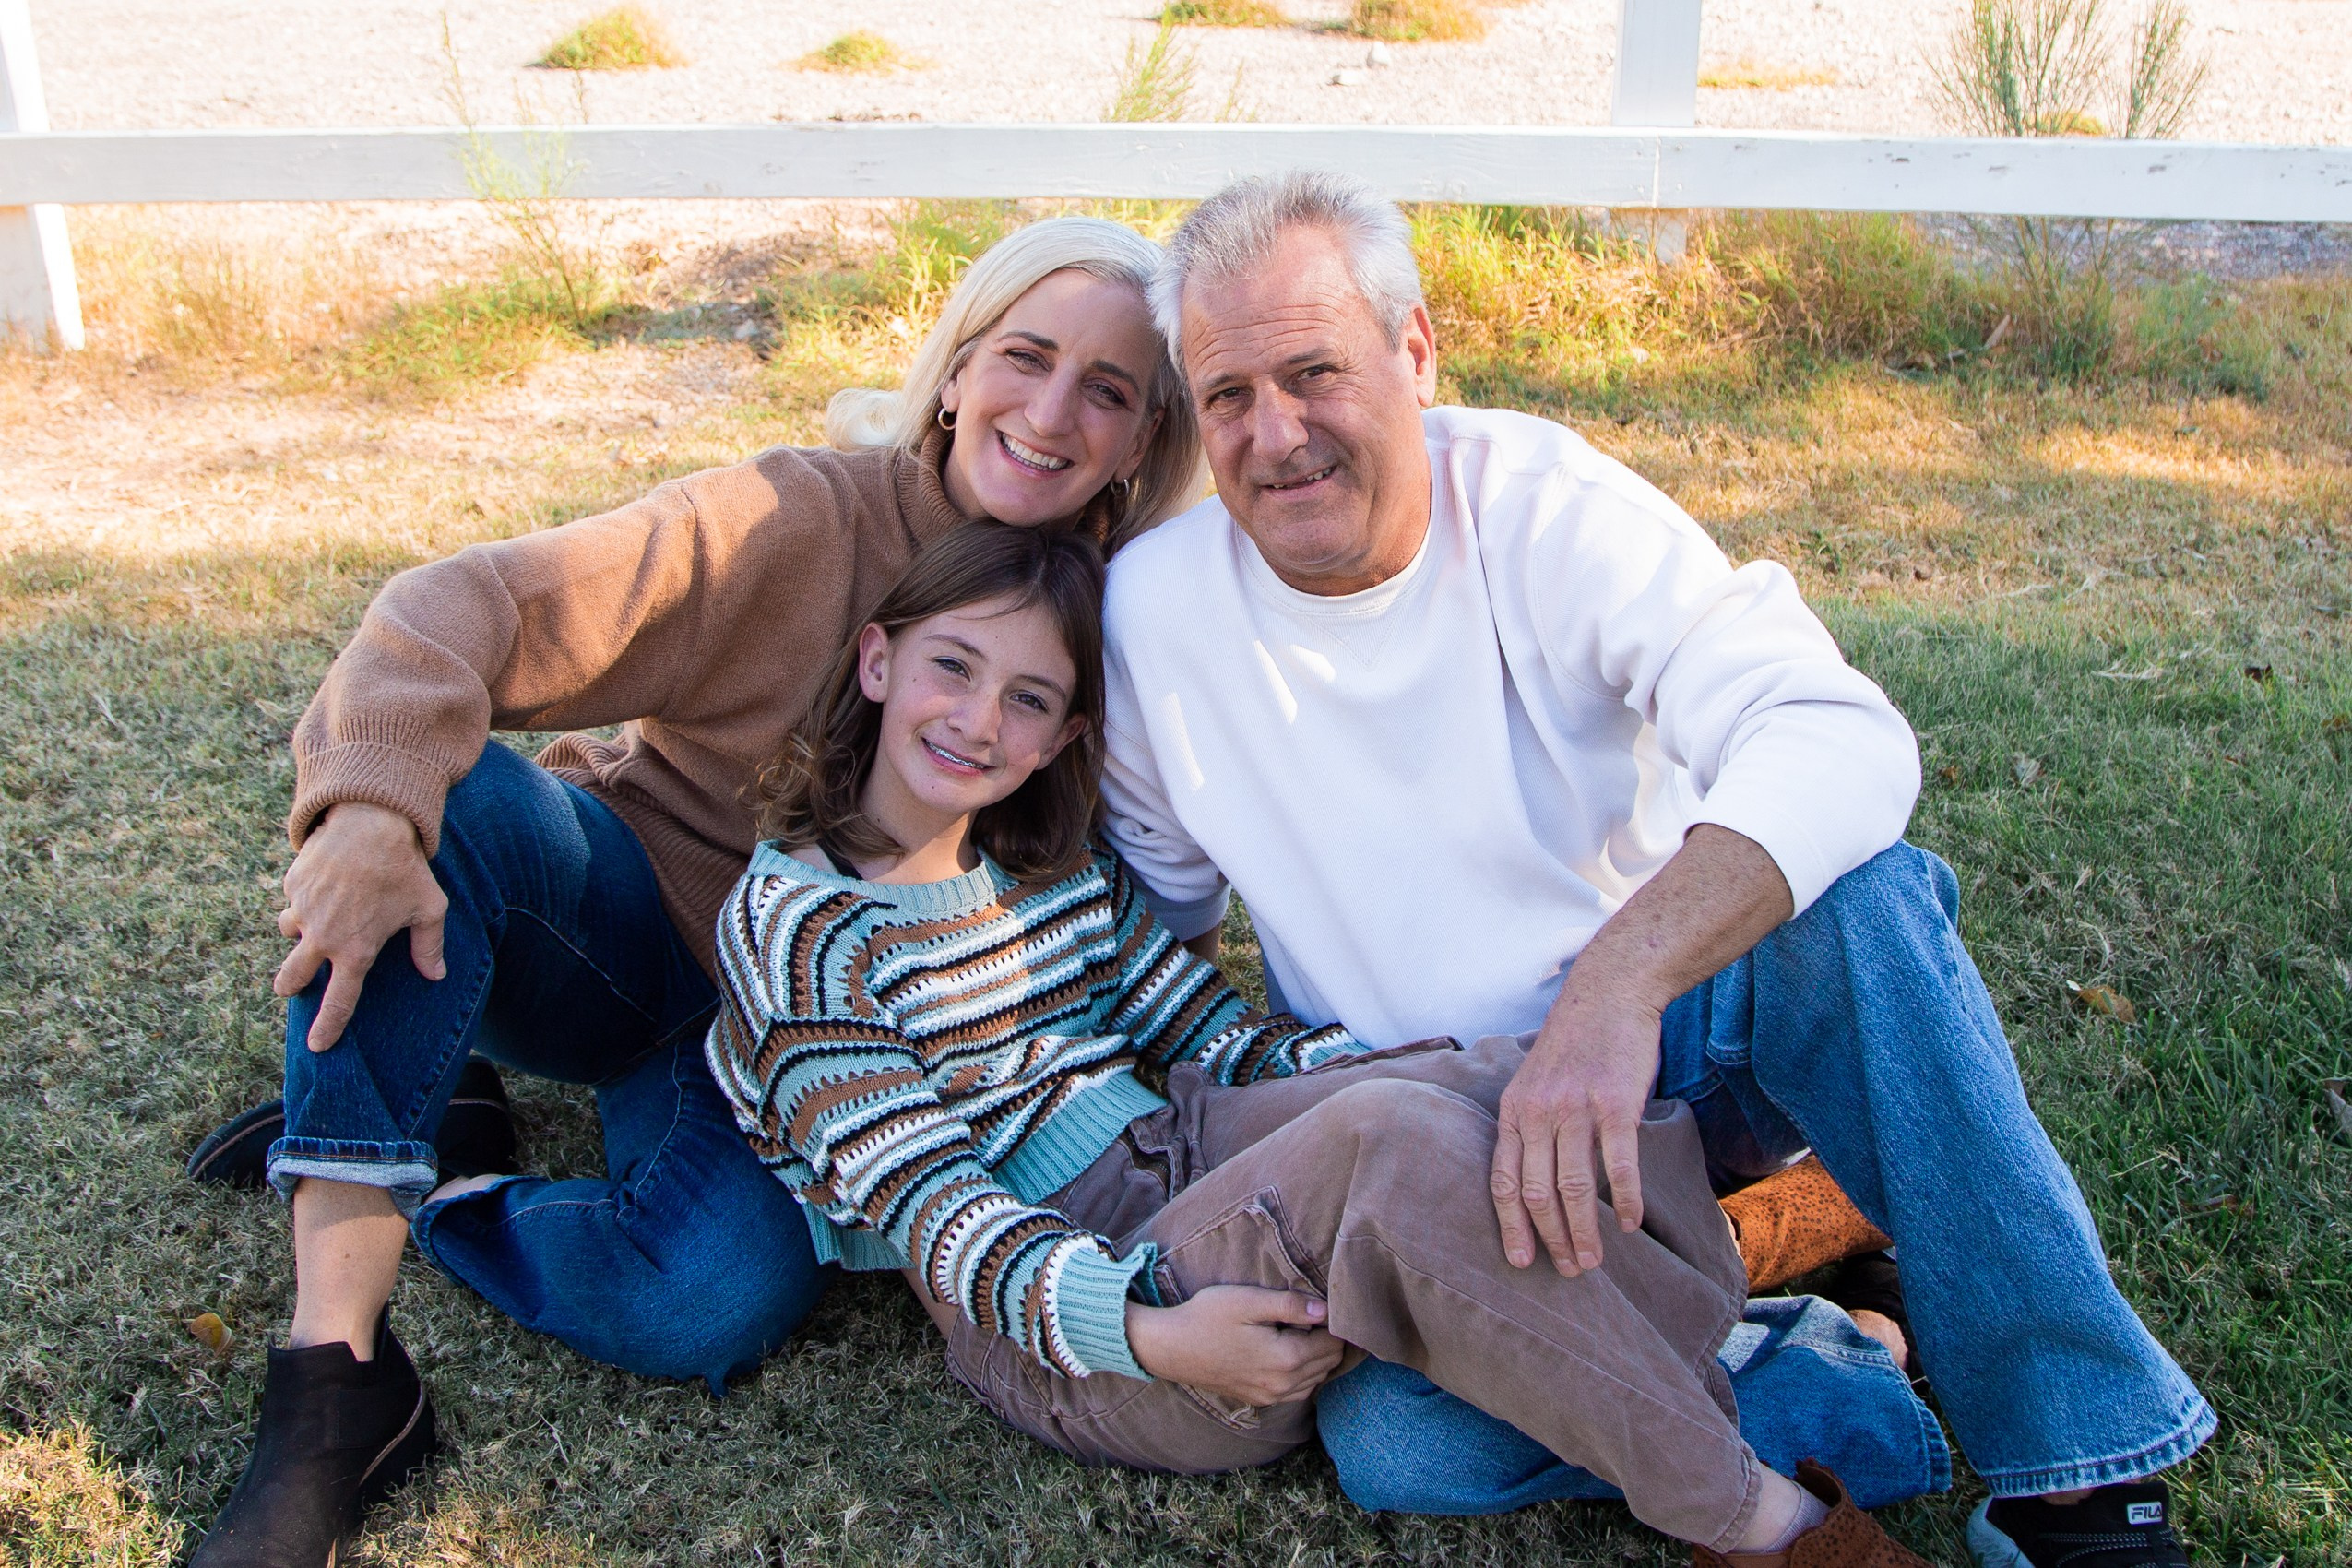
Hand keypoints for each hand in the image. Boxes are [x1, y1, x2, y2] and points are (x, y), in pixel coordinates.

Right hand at [274, 802, 447, 1051]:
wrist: (371, 822)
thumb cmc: (405, 869)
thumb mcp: (429, 909)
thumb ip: (429, 947)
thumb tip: (436, 975)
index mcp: (355, 951)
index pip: (338, 1002)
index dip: (327, 1027)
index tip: (318, 1046)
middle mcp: (322, 937)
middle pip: (292, 977)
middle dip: (290, 986)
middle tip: (291, 987)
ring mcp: (302, 910)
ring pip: (288, 933)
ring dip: (299, 934)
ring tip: (318, 922)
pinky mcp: (292, 885)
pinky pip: (293, 899)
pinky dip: (305, 898)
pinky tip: (325, 885)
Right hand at [1125, 1285, 1343, 1407]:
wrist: (1171, 1348)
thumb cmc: (1207, 1317)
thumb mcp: (1248, 1300)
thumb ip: (1290, 1304)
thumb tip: (1326, 1309)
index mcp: (1286, 1358)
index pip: (1334, 1342)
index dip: (1331, 1320)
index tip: (1317, 1303)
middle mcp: (1284, 1385)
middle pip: (1330, 1362)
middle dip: (1328, 1338)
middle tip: (1307, 1313)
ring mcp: (1272, 1397)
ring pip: (1317, 1378)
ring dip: (1317, 1356)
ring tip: (1297, 1330)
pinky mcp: (1261, 1400)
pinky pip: (1298, 1390)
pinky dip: (1303, 1372)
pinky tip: (1286, 1351)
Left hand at [1490, 976, 1661, 1276]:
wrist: (1608, 995)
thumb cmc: (1574, 1044)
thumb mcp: (1534, 1081)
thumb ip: (1532, 1125)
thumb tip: (1536, 1180)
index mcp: (1513, 1110)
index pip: (1502, 1181)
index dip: (1511, 1226)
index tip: (1521, 1262)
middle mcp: (1538, 1113)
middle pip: (1537, 1193)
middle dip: (1551, 1239)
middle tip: (1570, 1271)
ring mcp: (1575, 1109)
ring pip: (1575, 1188)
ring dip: (1585, 1233)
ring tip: (1594, 1262)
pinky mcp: (1614, 1105)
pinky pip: (1619, 1166)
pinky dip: (1626, 1201)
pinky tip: (1631, 1224)